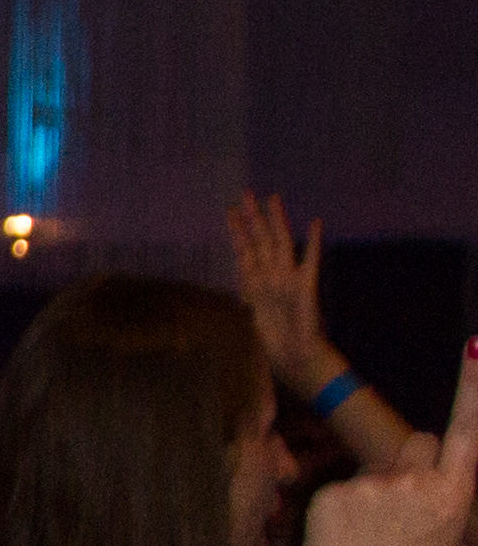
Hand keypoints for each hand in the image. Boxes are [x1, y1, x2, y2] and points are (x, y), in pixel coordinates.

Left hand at [228, 192, 336, 393]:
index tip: (229, 211)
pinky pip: (310, 260)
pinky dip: (312, 243)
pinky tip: (315, 224)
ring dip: (274, 221)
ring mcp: (289, 277)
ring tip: (270, 198)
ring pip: (279, 243)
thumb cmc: (277, 336)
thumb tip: (243, 291)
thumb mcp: (255, 312)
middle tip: (245, 193)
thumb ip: (250, 296)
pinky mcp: (306, 285)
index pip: (244, 249)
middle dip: (251, 217)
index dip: (236, 230)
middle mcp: (273, 274)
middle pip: (260, 239)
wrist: (294, 353)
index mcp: (257, 280)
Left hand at [291, 339, 477, 545]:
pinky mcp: (329, 493)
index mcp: (453, 499)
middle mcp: (414, 483)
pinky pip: (345, 488)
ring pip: (380, 471)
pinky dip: (346, 510)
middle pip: (418, 445)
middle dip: (415, 467)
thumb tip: (439, 486)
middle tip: (402, 517)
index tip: (476, 346)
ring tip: (370, 544)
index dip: (474, 388)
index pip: (468, 432)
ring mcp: (368, 485)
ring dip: (378, 493)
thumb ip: (446, 506)